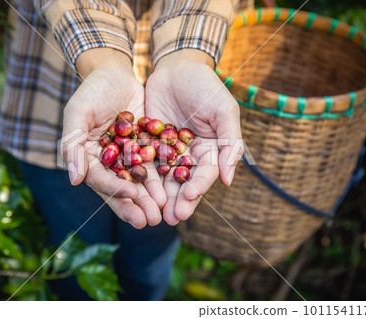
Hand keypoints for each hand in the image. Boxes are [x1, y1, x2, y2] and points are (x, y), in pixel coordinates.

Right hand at [62, 48, 164, 227]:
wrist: (115, 73)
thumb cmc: (92, 91)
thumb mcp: (78, 113)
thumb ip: (73, 145)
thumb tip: (74, 181)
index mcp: (87, 158)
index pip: (100, 179)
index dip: (114, 189)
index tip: (131, 196)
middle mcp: (107, 163)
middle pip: (120, 188)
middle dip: (134, 206)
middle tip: (149, 222)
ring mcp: (126, 158)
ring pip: (139, 182)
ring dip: (149, 199)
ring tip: (162, 215)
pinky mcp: (144, 149)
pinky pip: (154, 167)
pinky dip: (162, 180)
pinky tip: (173, 192)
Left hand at [145, 49, 241, 225]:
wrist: (176, 67)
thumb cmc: (206, 87)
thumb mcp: (223, 111)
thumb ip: (230, 144)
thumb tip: (229, 181)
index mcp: (211, 150)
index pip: (206, 173)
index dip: (199, 186)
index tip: (189, 198)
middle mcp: (190, 155)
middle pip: (185, 182)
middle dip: (179, 200)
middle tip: (172, 218)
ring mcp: (169, 151)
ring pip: (164, 178)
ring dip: (160, 196)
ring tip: (154, 213)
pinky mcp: (149, 144)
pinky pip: (145, 162)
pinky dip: (142, 177)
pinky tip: (135, 190)